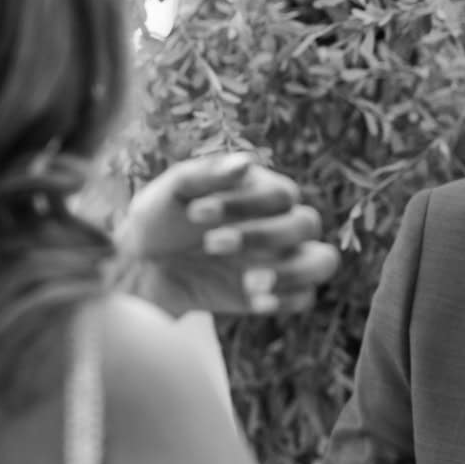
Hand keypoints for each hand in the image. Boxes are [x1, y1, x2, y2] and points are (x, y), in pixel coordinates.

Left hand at [113, 152, 340, 317]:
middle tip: (211, 245)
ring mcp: (281, 260)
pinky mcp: (273, 293)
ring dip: (291, 271)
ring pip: (322, 261)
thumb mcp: (171, 191)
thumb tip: (245, 164)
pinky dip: (287, 299)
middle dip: (262, 236)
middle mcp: (279, 222)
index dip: (246, 204)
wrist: (142, 267)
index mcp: (261, 191)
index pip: (282, 193)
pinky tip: (252, 299)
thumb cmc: (159, 219)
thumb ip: (206, 174)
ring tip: (249, 283)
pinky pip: (305, 298)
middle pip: (306, 224)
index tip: (195, 213)